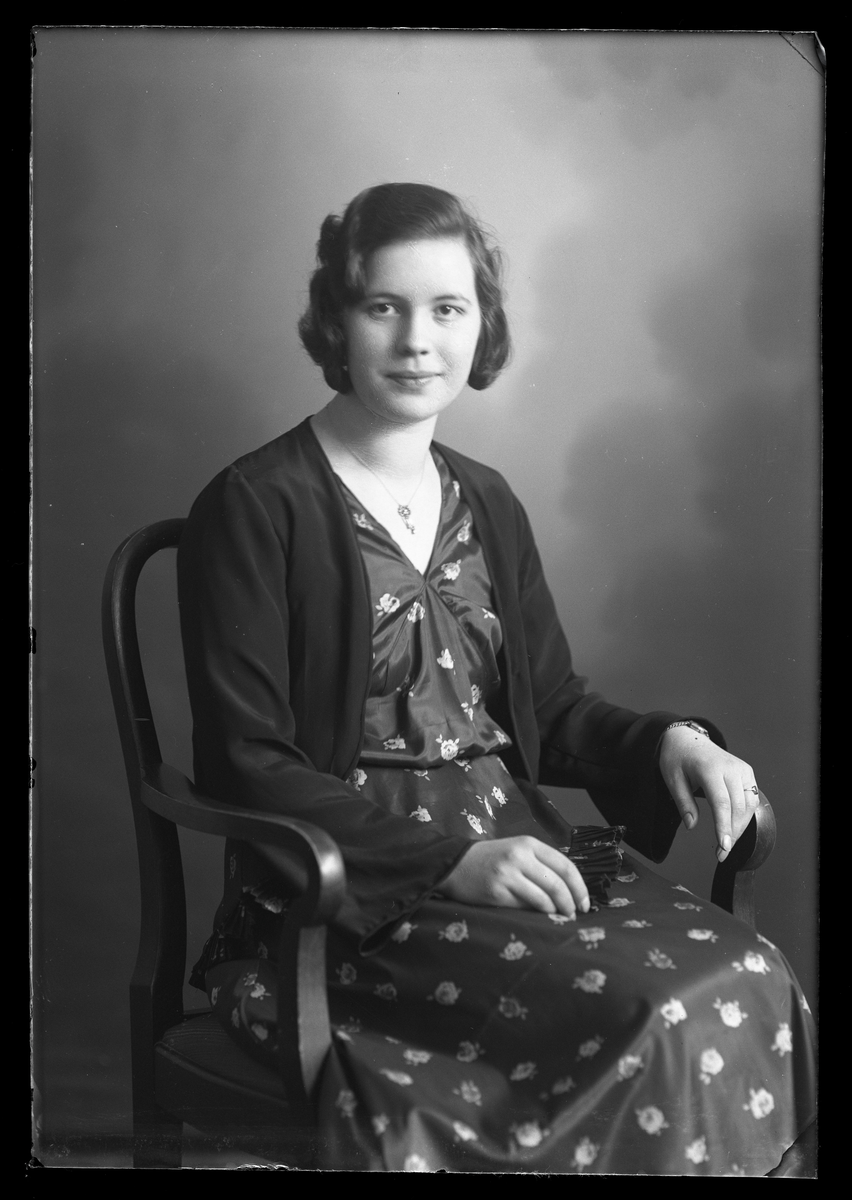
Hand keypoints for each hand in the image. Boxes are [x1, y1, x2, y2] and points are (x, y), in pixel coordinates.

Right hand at [438, 836, 589, 916]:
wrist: (454, 864)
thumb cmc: (491, 859)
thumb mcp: (517, 851)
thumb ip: (541, 864)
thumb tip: (570, 890)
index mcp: (528, 844)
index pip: (565, 865)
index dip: (579, 887)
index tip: (585, 903)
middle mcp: (519, 856)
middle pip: (557, 884)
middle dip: (570, 904)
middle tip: (573, 915)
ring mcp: (507, 874)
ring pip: (543, 899)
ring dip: (555, 913)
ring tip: (558, 918)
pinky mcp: (496, 892)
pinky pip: (524, 908)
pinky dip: (535, 915)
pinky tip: (537, 917)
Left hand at [659, 726, 760, 861]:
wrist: (687, 738)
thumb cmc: (678, 758)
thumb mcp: (672, 780)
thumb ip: (683, 803)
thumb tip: (692, 825)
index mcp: (710, 768)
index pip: (722, 803)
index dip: (724, 827)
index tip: (724, 847)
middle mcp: (730, 767)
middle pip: (738, 807)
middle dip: (732, 833)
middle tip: (721, 853)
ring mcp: (742, 769)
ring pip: (749, 805)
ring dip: (740, 826)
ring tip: (726, 842)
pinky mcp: (747, 772)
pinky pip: (751, 798)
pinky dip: (745, 815)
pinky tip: (734, 826)